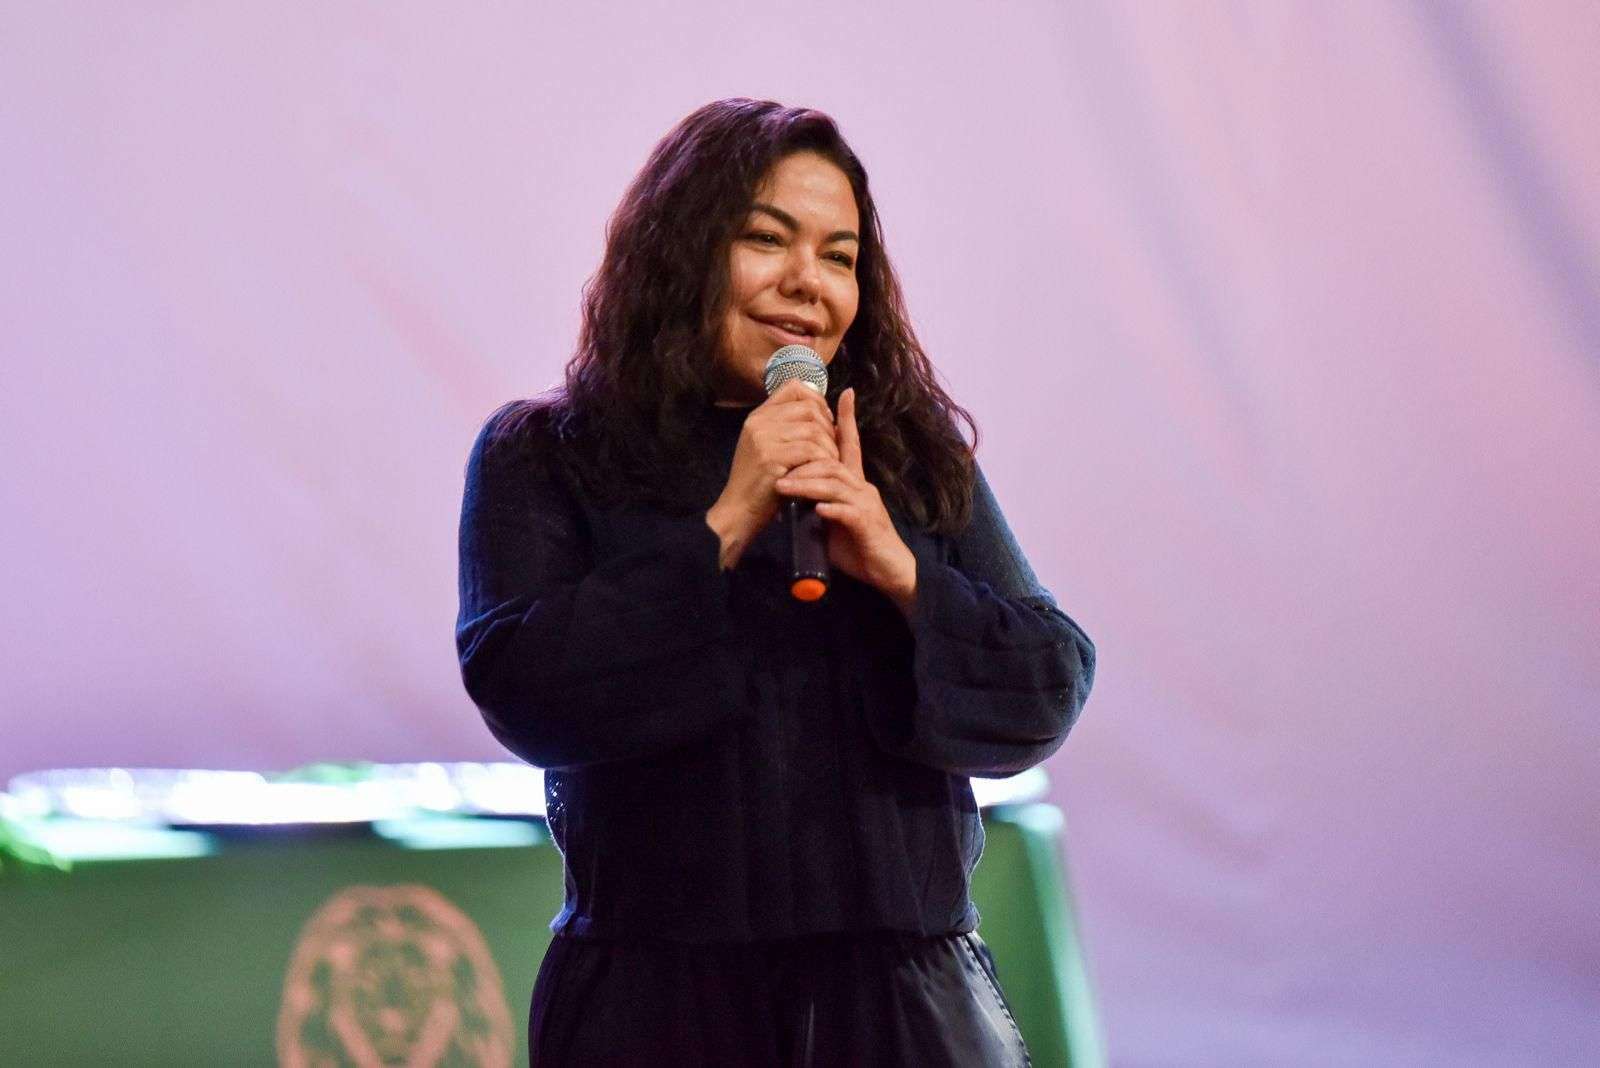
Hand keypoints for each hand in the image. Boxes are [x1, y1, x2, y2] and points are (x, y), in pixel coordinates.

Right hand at [707, 379, 838, 566]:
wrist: (738, 511)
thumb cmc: (760, 484)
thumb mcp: (769, 448)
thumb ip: (788, 427)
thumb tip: (823, 409)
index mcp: (758, 416)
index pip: (794, 387)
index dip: (817, 400)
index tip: (826, 421)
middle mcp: (759, 422)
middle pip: (809, 408)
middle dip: (828, 428)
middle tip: (832, 448)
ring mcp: (763, 438)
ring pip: (813, 429)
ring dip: (829, 447)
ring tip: (830, 463)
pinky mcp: (771, 457)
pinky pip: (810, 450)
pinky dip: (823, 461)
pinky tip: (823, 472)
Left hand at [773, 388, 917, 611]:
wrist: (889, 572)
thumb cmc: (859, 547)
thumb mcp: (832, 521)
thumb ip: (816, 503)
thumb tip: (788, 494)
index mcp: (855, 484)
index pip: (851, 444)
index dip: (847, 418)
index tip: (843, 392)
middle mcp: (863, 488)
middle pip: (833, 462)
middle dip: (804, 459)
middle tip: (777, 462)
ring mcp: (866, 505)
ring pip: (836, 484)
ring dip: (807, 484)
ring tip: (783, 487)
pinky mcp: (868, 525)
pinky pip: (848, 512)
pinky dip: (831, 509)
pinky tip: (818, 510)